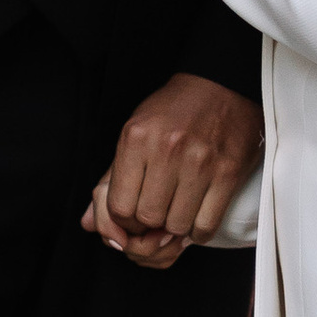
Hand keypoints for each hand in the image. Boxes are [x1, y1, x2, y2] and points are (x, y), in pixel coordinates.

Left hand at [85, 73, 259, 268]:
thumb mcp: (134, 132)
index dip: (123, 221)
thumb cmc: (174, 111)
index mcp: (136, 138)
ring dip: (175, 227)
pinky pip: (206, 225)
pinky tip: (196, 217)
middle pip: (148, 218)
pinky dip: (198, 231)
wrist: (221, 85)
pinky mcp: (228, 173)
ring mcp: (200, 162)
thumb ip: (111, 179)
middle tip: (157, 214)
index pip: (119, 206)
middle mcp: (167, 149)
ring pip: (177, 226)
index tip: (133, 217)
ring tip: (177, 211)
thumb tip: (88, 223)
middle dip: (150, 225)